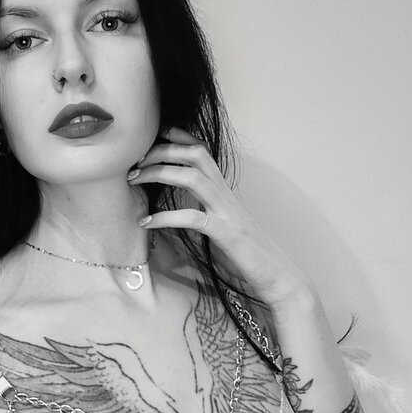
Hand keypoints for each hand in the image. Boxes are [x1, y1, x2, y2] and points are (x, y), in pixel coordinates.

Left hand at [127, 127, 311, 308]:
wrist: (277, 276)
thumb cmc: (245, 255)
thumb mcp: (220, 229)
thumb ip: (201, 215)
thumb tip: (173, 216)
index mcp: (224, 192)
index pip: (202, 152)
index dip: (178, 137)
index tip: (153, 136)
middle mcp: (226, 196)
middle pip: (195, 156)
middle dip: (162, 151)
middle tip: (135, 163)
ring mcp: (227, 213)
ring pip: (193, 178)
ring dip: (160, 173)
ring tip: (135, 180)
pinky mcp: (226, 234)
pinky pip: (192, 218)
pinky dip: (165, 217)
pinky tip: (146, 223)